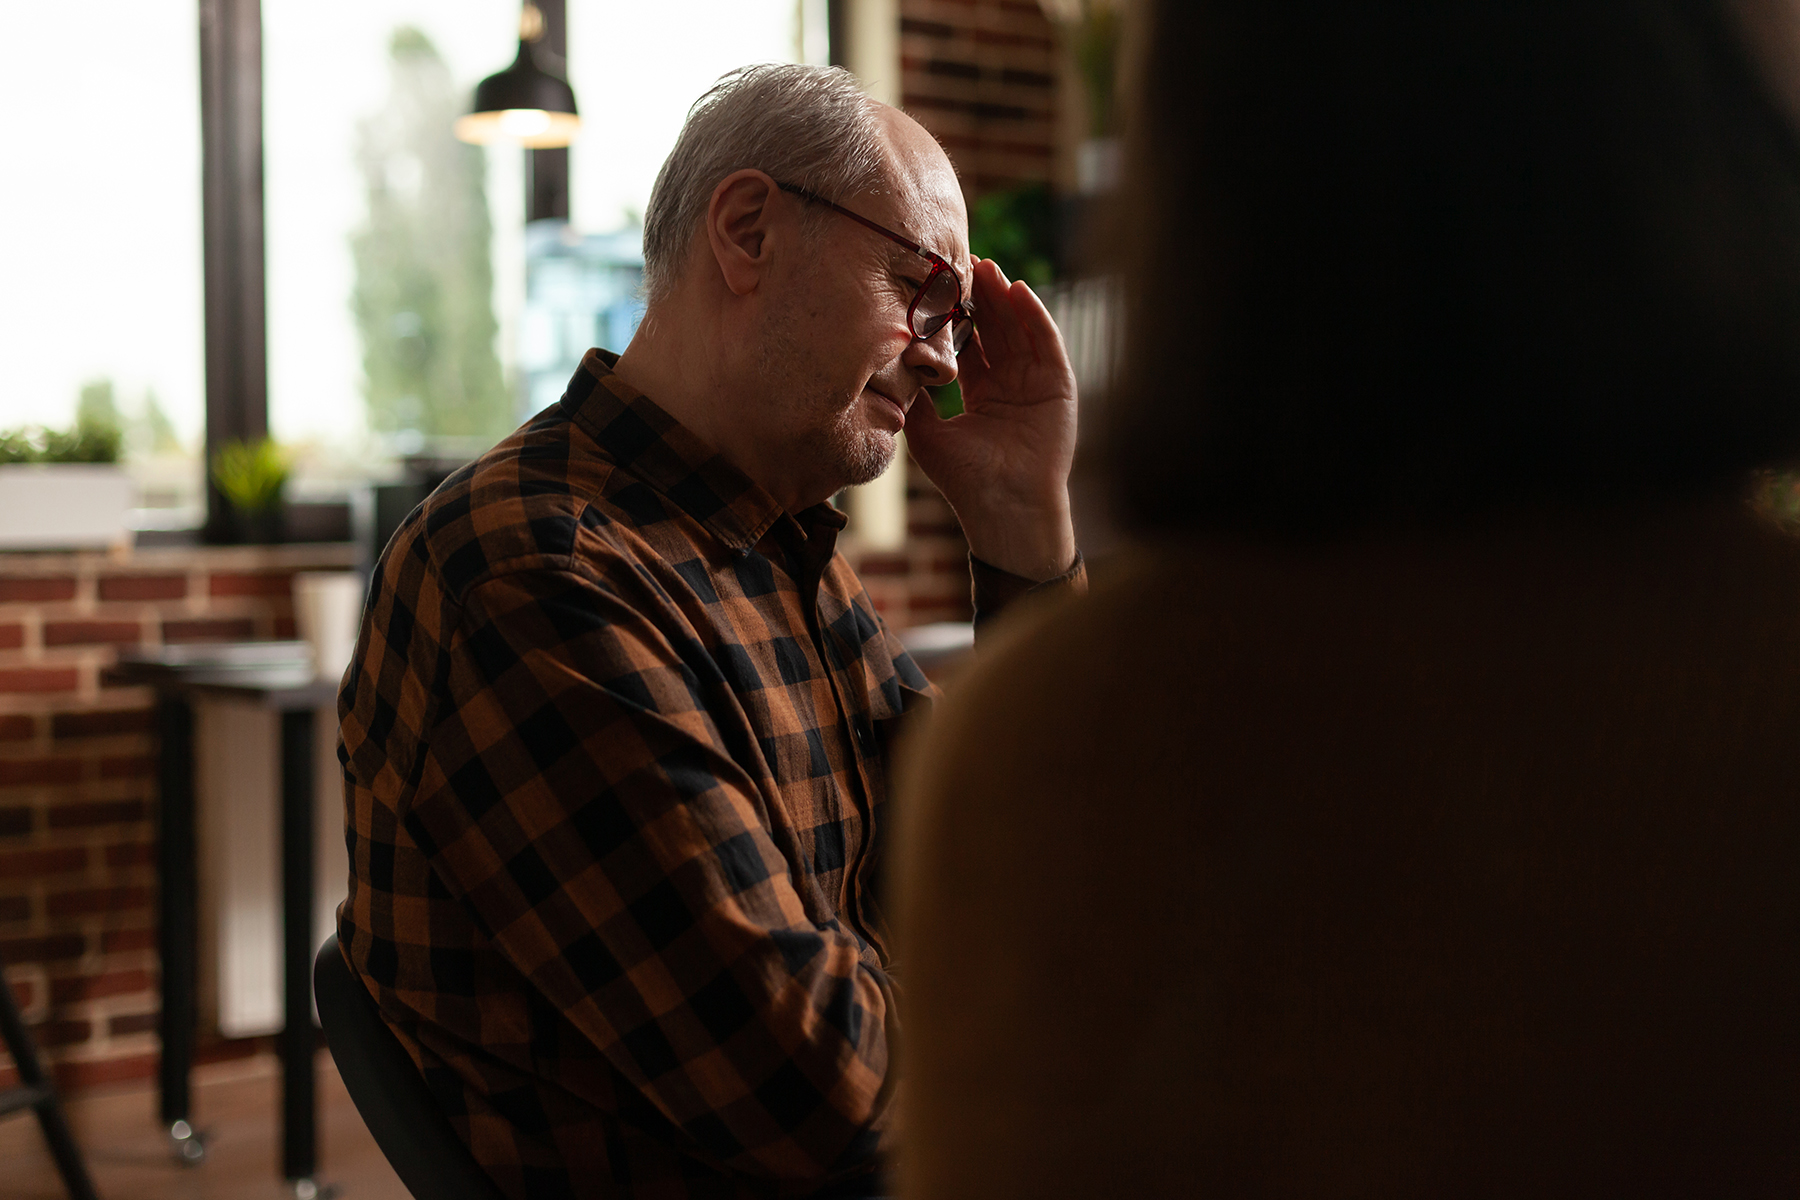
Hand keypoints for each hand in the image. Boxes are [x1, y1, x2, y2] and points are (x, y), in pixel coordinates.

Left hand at [903, 258, 1078, 581]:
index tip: (938, 289)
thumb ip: (912, 402)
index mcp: (983, 395)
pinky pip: (1046, 342)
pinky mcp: (1058, 386)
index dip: (956, 317)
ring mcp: (1036, 384)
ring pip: (1020, 329)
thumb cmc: (966, 481)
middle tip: (961, 263)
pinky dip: (1034, 315)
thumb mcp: (927, 435)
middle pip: (995, 330)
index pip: (971, 345)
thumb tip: (888, 368)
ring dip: (1004, 297)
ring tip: (986, 268)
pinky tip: (1017, 290)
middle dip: (979, 297)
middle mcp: (1010, 385)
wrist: (1004, 508)